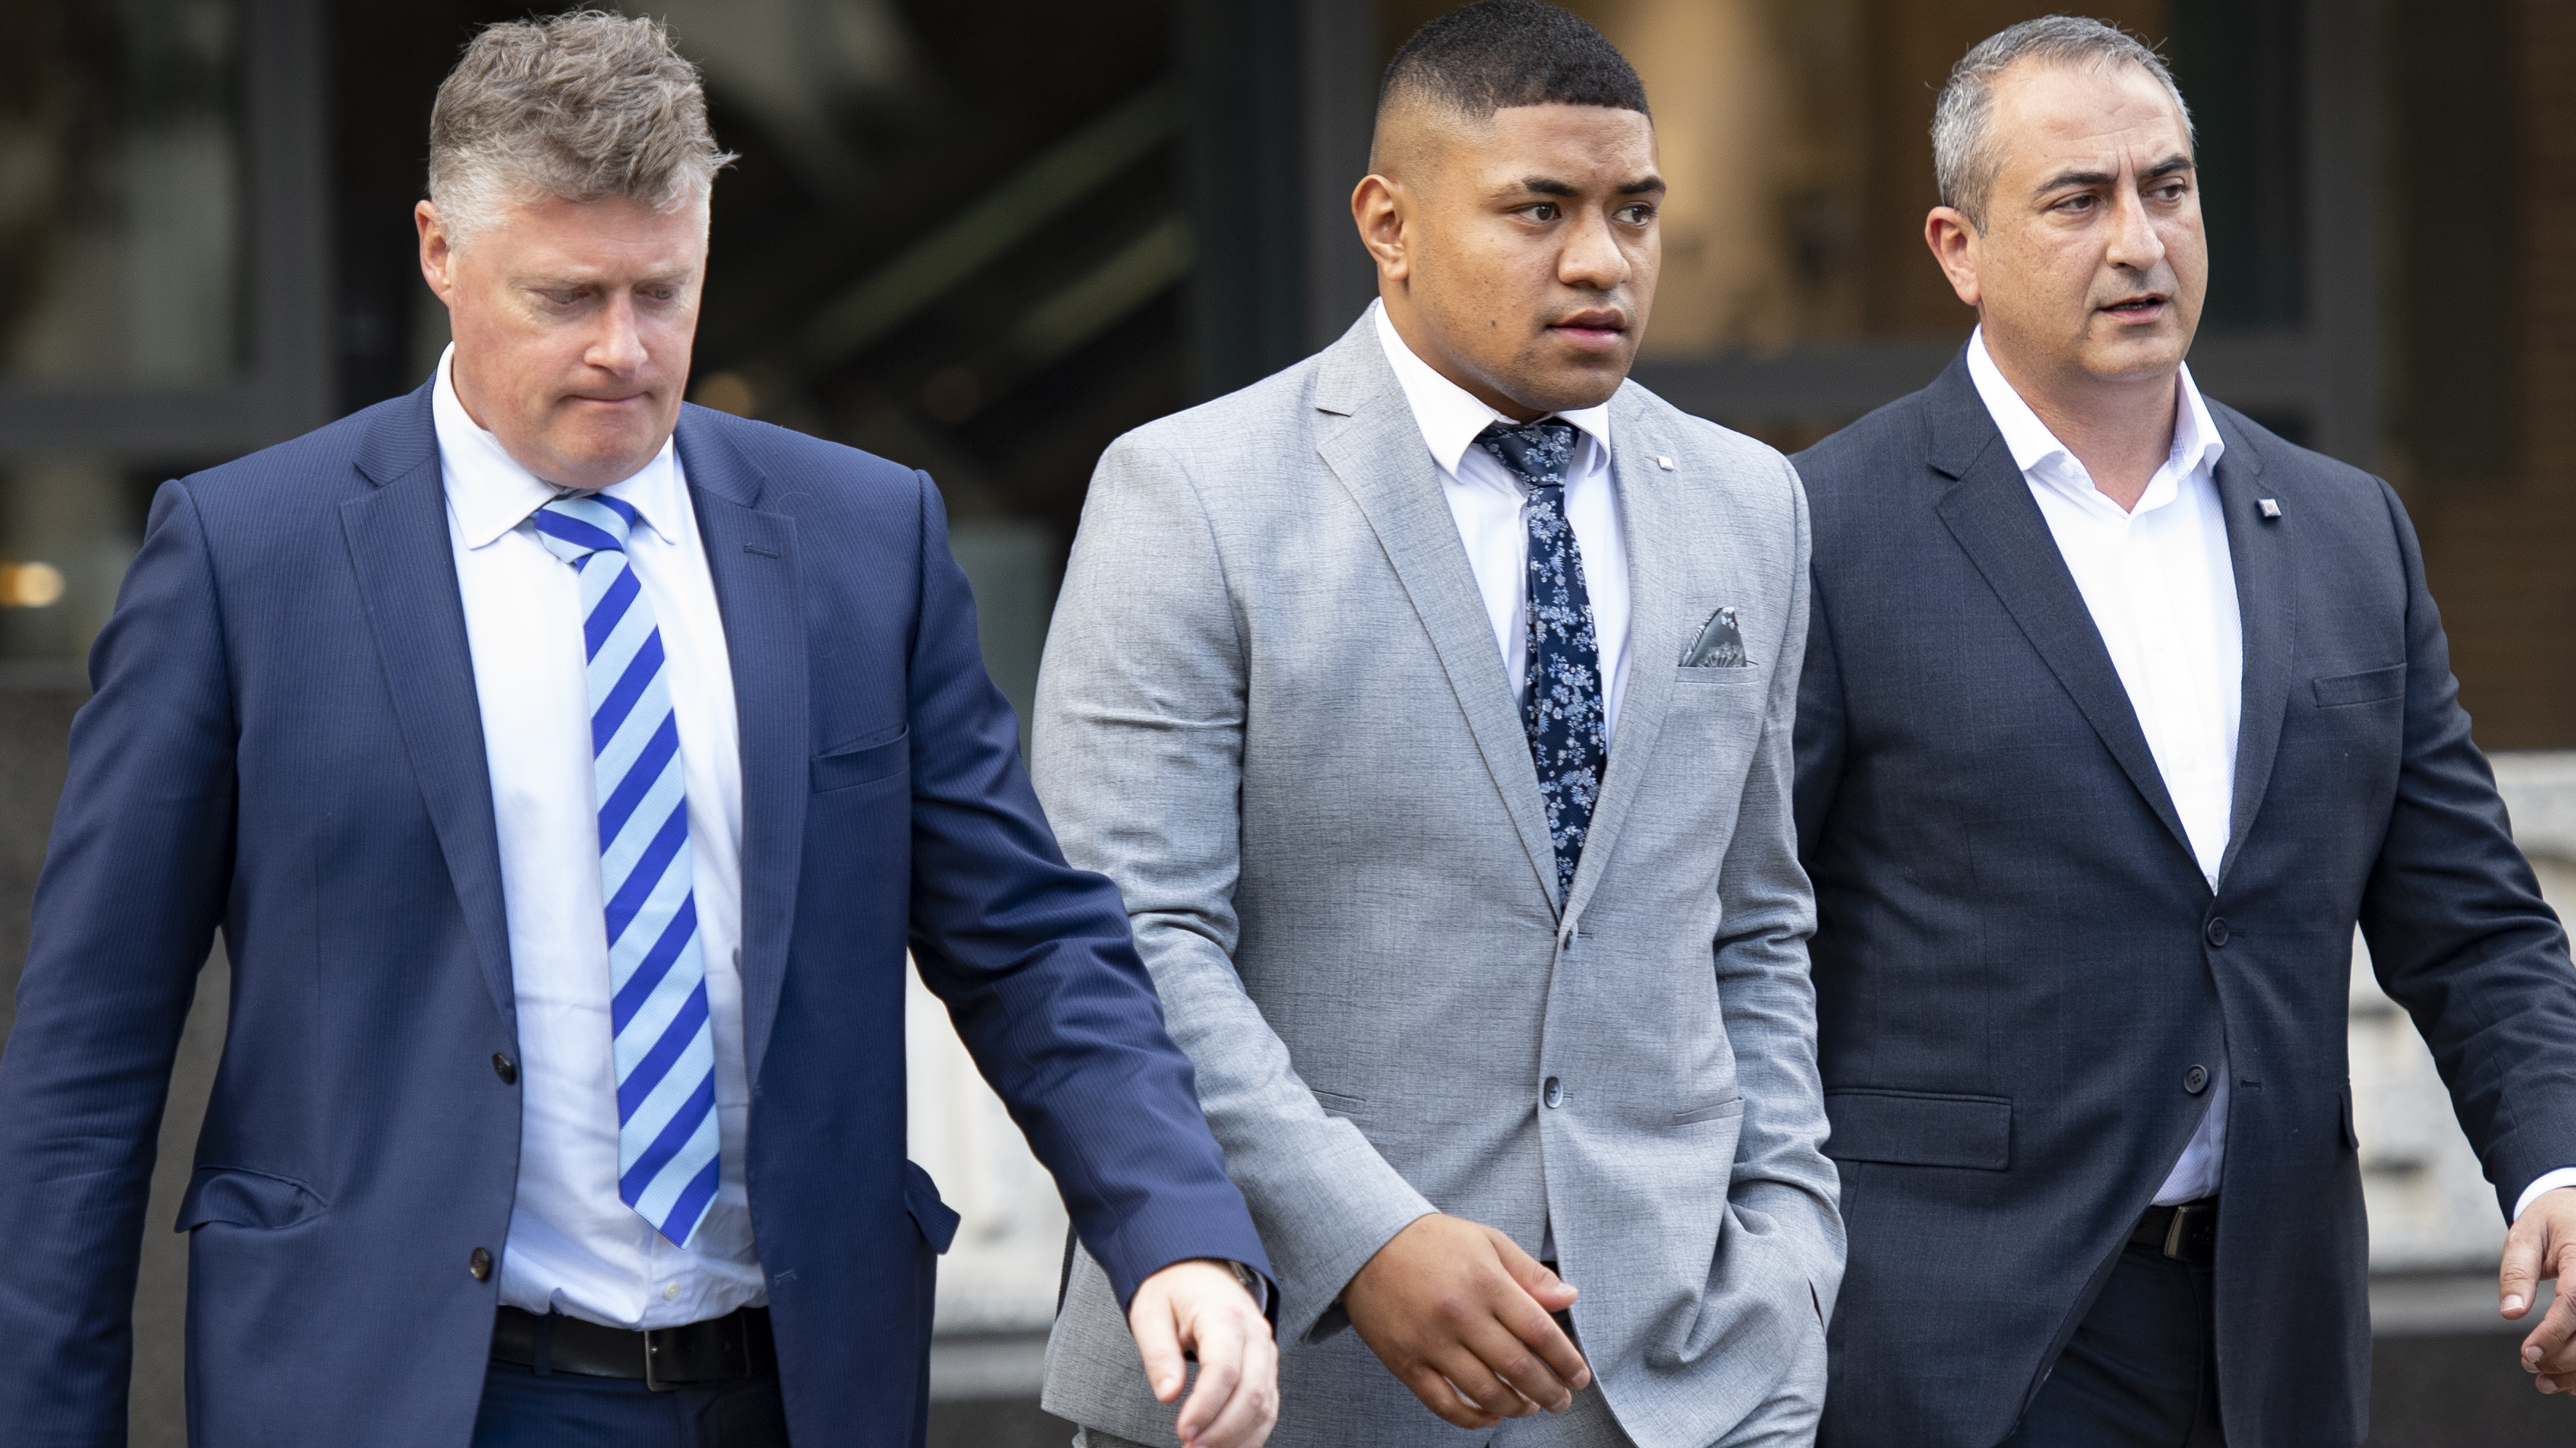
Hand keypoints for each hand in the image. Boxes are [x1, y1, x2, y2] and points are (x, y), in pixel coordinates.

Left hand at [1128, 1258, 1277, 1447]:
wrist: (1198, 1268)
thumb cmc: (1174, 1289)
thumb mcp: (1151, 1314)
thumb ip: (1159, 1354)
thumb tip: (1168, 1394)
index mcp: (1224, 1316)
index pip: (1225, 1369)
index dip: (1206, 1406)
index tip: (1184, 1430)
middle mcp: (1254, 1333)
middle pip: (1251, 1392)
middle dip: (1222, 1429)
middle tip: (1191, 1446)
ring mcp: (1266, 1351)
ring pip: (1265, 1404)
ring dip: (1237, 1436)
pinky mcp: (1266, 1366)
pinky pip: (1269, 1405)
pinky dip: (1252, 1431)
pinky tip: (1228, 1444)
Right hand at [1341, 1213, 1590, 1428]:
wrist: (1364, 1241)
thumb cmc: (1432, 1240)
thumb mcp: (1487, 1241)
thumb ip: (1530, 1273)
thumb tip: (1570, 1298)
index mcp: (1486, 1282)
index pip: (1540, 1331)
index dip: (1566, 1360)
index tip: (1579, 1377)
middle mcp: (1461, 1314)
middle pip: (1518, 1367)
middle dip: (1548, 1392)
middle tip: (1562, 1401)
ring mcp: (1430, 1342)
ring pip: (1485, 1392)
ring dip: (1515, 1407)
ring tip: (1529, 1408)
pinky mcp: (1404, 1362)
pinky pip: (1443, 1403)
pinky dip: (1472, 1418)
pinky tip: (1490, 1416)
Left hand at [2501, 1187, 2575, 1392]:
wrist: (2574, 1208)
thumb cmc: (2549, 1222)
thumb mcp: (2525, 1236)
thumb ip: (2517, 1272)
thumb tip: (2510, 1313)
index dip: (2553, 1334)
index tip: (2528, 1355)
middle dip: (2564, 1358)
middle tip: (2529, 1366)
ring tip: (2545, 1382)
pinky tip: (2570, 1380)